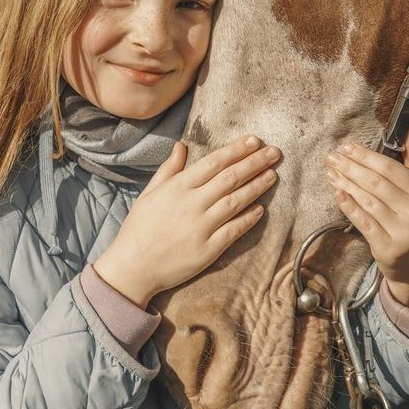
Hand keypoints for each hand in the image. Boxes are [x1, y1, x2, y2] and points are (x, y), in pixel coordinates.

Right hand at [94, 135, 279, 307]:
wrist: (133, 267)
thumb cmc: (140, 228)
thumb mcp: (149, 193)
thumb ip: (169, 169)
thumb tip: (181, 146)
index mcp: (178, 187)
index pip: (214, 162)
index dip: (237, 150)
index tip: (255, 140)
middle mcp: (192, 204)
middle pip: (230, 178)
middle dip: (255, 163)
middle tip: (275, 152)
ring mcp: (201, 227)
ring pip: (236, 201)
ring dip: (257, 187)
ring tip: (273, 175)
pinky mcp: (208, 250)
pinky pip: (234, 231)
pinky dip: (248, 219)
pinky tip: (261, 209)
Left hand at [325, 127, 408, 314]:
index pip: (390, 168)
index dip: (366, 156)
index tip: (347, 147)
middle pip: (375, 183)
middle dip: (350, 167)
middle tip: (331, 157)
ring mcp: (403, 232)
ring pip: (366, 201)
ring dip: (345, 184)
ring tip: (330, 172)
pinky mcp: (387, 248)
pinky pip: (362, 221)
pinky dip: (348, 205)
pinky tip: (337, 192)